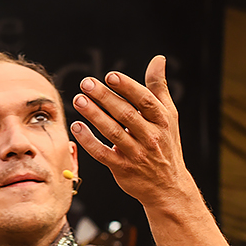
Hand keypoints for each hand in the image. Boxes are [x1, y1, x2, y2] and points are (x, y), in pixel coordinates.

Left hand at [69, 55, 192, 208]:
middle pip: (126, 114)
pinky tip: (76, 127)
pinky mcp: (123, 169)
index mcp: (162, 121)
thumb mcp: (168, 116)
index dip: (127, 87)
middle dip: (105, 97)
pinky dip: (89, 141)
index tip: (110, 76)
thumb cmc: (166, 144)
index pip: (145, 100)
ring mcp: (137, 154)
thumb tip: (158, 59)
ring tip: (78, 100)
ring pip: (113, 132)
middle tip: (86, 83)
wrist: (169, 186)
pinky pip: (103, 154)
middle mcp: (151, 137)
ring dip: (94, 115)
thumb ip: (158, 87)